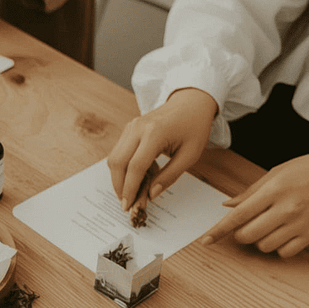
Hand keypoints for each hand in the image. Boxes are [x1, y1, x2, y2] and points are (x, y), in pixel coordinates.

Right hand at [107, 88, 217, 211]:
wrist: (191, 102)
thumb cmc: (194, 126)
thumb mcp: (190, 155)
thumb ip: (169, 176)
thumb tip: (151, 195)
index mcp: (155, 133)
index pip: (135, 166)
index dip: (130, 189)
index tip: (128, 205)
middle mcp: (138, 128)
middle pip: (117, 162)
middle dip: (119, 186)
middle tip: (127, 203)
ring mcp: (131, 126)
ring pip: (114, 158)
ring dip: (119, 178)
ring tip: (133, 191)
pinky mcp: (129, 129)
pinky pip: (119, 152)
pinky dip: (123, 168)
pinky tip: (137, 176)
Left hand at [200, 144, 308, 257]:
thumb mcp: (279, 172)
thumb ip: (251, 191)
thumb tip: (227, 205)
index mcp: (275, 189)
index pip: (239, 215)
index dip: (219, 230)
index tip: (206, 240)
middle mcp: (287, 208)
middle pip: (248, 235)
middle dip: (240, 234)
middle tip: (247, 225)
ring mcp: (300, 224)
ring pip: (264, 246)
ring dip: (259, 240)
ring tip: (269, 226)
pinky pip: (284, 252)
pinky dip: (278, 247)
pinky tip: (283, 233)